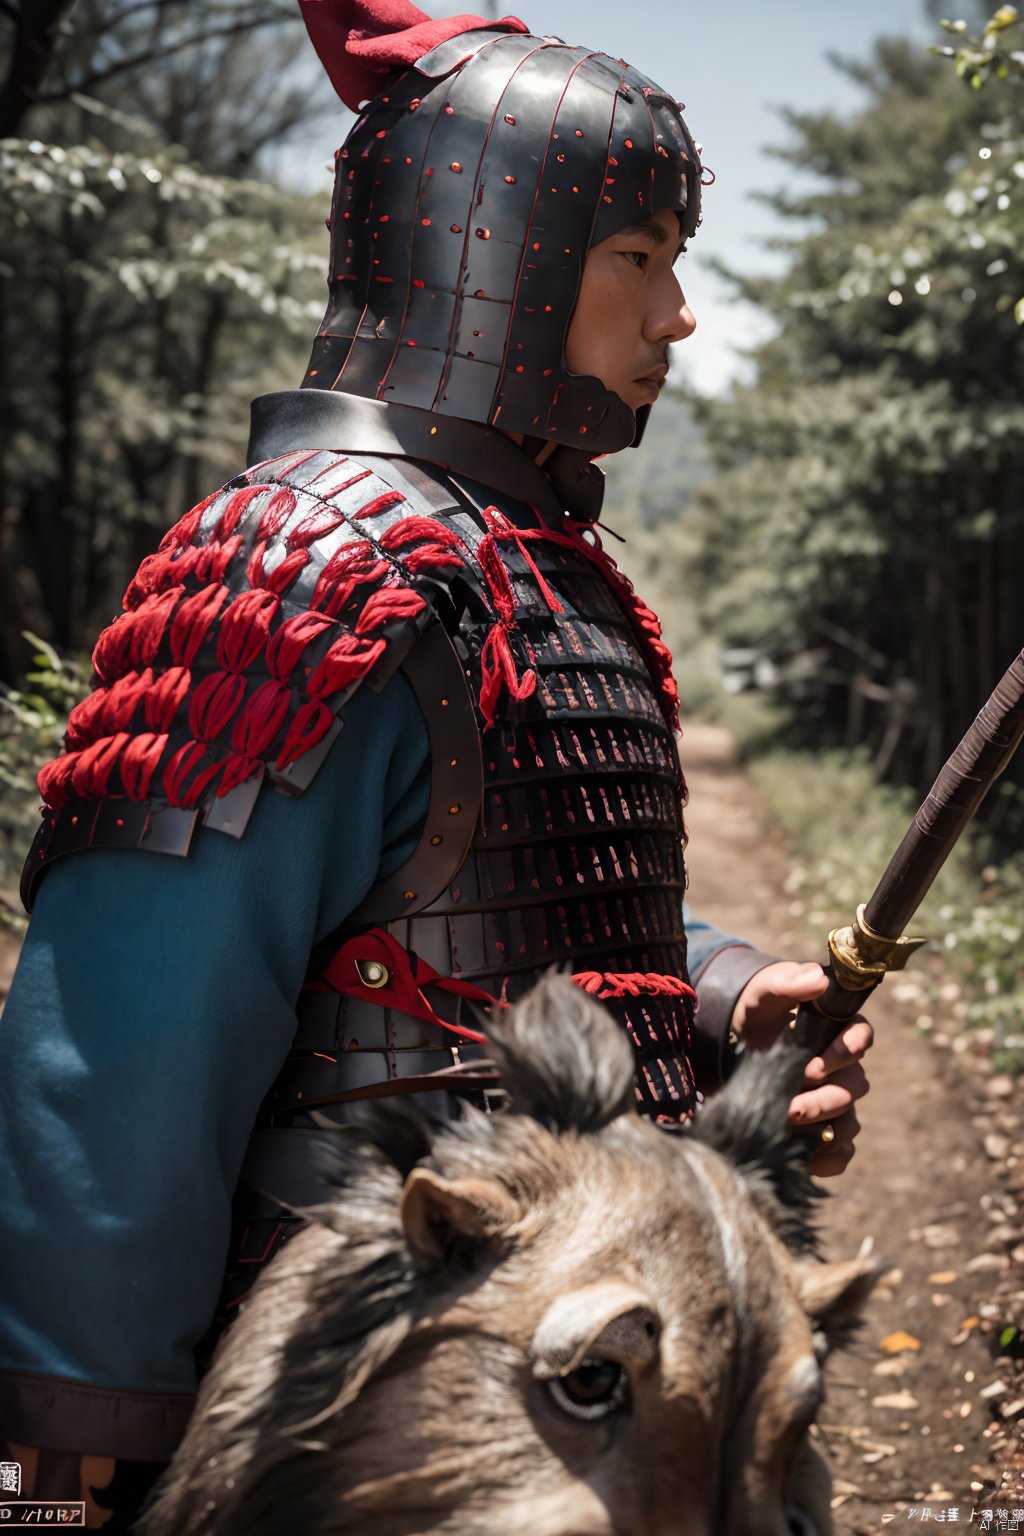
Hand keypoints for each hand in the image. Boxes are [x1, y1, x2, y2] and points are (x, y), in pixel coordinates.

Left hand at [732, 960, 872, 1177]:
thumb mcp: (763, 992)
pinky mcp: (821, 1128)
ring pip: (850, 1121)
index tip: (819, 1062)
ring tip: (789, 1126)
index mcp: (838, 1028)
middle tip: (791, 1105)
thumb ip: (787, 982)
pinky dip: (829, 1158)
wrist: (732, 1046)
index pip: (862, 1037)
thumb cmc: (755, 1012)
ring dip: (825, 1127)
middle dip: (824, 1099)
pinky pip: (841, 1152)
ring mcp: (834, 1098)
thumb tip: (818, 979)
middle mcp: (842, 1066)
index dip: (848, 1052)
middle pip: (854, 1087)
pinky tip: (804, 1157)